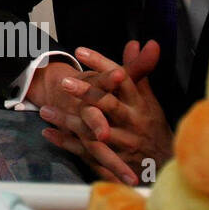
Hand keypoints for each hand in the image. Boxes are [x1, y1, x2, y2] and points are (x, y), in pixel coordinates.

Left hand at [40, 42, 174, 184]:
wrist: (164, 166)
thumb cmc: (152, 127)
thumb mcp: (148, 100)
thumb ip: (137, 72)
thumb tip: (136, 43)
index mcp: (139, 104)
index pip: (121, 79)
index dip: (101, 64)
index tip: (80, 50)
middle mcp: (132, 122)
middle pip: (108, 104)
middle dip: (86, 93)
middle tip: (63, 81)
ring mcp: (123, 143)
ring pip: (92, 130)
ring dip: (67, 120)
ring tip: (44, 110)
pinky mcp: (112, 160)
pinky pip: (85, 152)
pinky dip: (66, 142)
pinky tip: (48, 132)